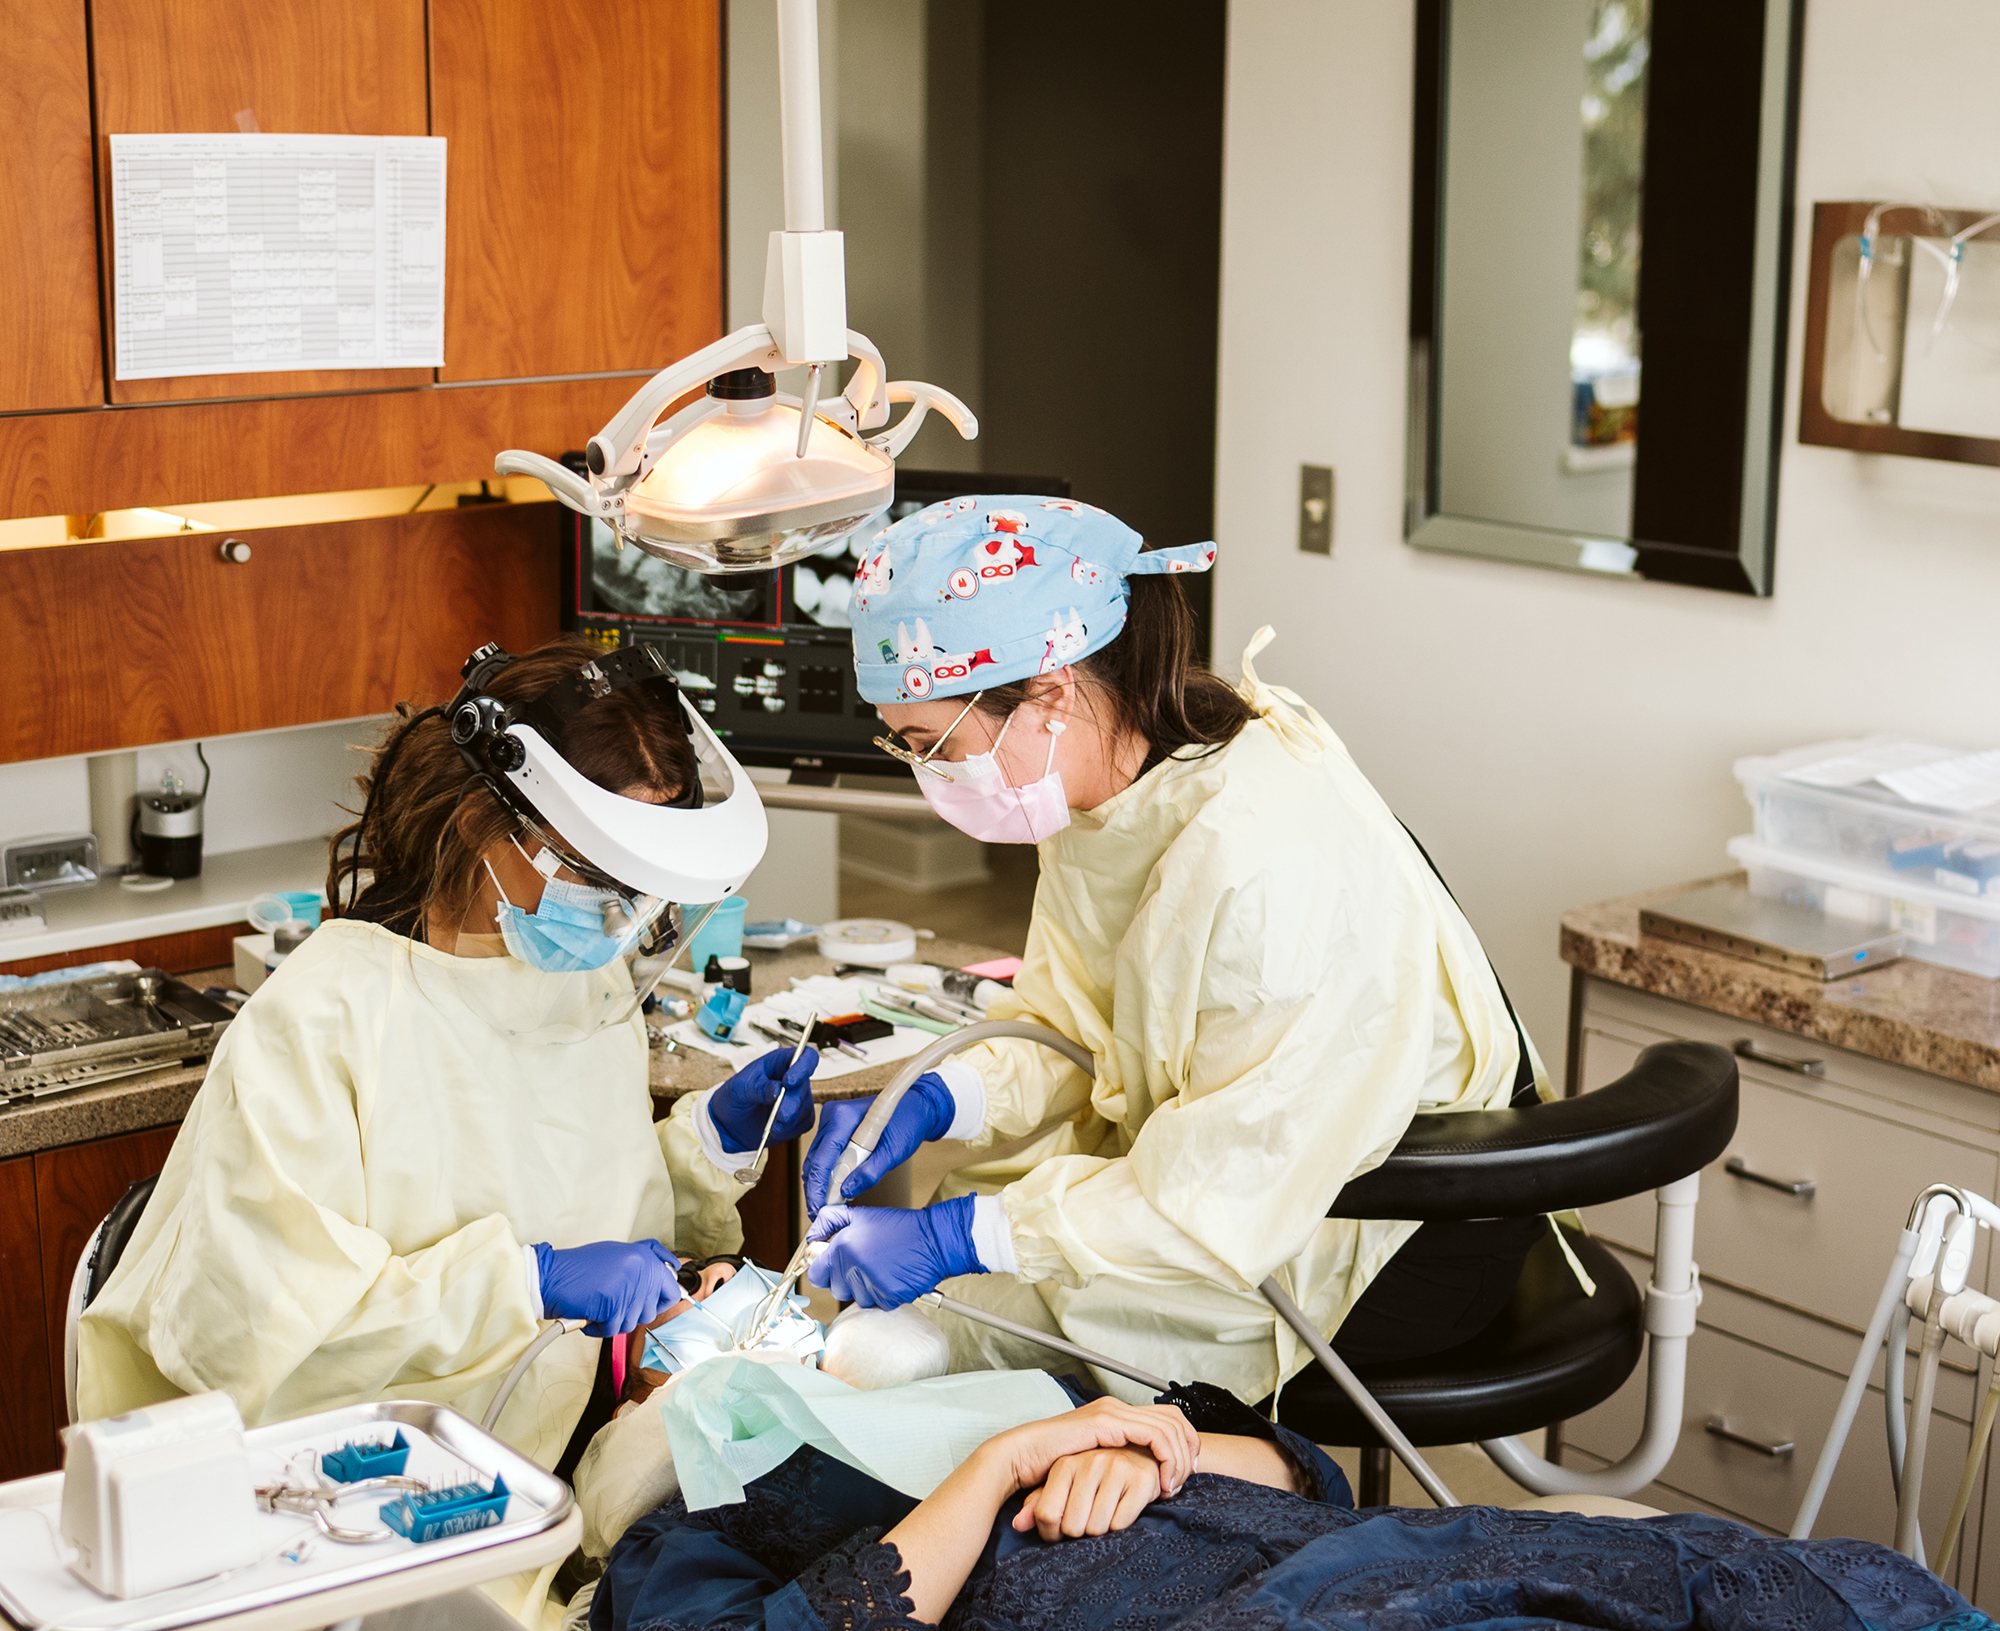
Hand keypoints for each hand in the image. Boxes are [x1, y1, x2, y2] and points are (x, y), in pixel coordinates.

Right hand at [532, 1238, 681, 1336]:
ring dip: (613, 1322)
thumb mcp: (618, 1254)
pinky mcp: (615, 1305)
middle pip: (651, 1311)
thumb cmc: (579, 1268)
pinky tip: (590, 1313)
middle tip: (614, 1307)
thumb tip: (669, 1275)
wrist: (551, 1276)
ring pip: (632, 1323)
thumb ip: (643, 1264)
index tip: (649, 1304)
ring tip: (599, 1306)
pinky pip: (613, 1329)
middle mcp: (641, 1270)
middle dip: (632, 1315)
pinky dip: (599, 1328)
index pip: (672, 1289)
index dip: (660, 1301)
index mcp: (644, 1256)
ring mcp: (629, 1287)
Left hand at [710, 1046, 820, 1152]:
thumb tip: (777, 1089)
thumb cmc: (736, 1096)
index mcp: (782, 1062)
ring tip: (771, 1125)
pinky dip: (789, 1129)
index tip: (788, 1082)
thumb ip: (758, 1087)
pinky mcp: (801, 1118)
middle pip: (804, 1087)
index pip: (806, 1056)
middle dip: (792, 1103)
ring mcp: (800, 1098)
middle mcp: (795, 1078)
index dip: (804, 1066)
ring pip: (805, 1108)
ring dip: (789, 1120)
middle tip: (780, 1115)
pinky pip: (804, 1124)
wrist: (732, 1123)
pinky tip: (774, 1129)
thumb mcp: (739, 1088)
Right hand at [802, 1074, 956, 1211]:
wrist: (917, 1107)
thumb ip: (870, 1172)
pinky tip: (831, 1190)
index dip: (818, 1186)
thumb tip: (845, 1192)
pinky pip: (823, 1154)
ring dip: (820, 1182)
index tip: (818, 1209)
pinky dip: (826, 1172)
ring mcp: (830, 1119)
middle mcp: (832, 1115)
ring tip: (825, 1205)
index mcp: (844, 1116)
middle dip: (816, 1188)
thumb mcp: (894, 1152)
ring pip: (816, 1158)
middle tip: (818, 1213)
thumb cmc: (908, 1124)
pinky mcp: (833, 1127)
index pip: (822, 1158)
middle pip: (814, 1159)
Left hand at [805, 1196, 982, 1306]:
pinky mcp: (888, 1298)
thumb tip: (811, 1238)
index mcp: (842, 1248)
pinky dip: (883, 1294)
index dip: (824, 1269)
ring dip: (866, 1288)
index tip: (834, 1264)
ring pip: (857, 1298)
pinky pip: (877, 1304)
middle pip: (836, 1289)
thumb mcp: (860, 1215)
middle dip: (846, 1279)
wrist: (933, 1240)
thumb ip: (829, 1222)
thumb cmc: (899, 1227)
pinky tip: (892, 1276)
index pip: (816, 1275)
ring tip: (882, 1267)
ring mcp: (871, 1286)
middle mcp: (853, 1268)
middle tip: (864, 1262)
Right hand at [984, 1398, 1197, 1511]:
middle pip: (1175, 1419)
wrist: (1020, 1458)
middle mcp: (1117, 1408)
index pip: (1168, 1417)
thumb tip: (1140, 1477)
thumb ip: (1113, 1463)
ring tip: (1172, 1488)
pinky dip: (1167, 1460)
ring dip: (1180, 1460)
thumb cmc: (1050, 1468)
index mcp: (1116, 1414)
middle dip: (1189, 1451)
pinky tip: (1161, 1484)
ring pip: (1170, 1428)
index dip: (1186, 1442)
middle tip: (1186, 1482)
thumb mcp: (1091, 1466)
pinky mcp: (1107, 1423)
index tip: (1185, 1474)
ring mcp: (1112, 1412)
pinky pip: (1155, 1436)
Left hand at [1014, 1446, 1160, 1539]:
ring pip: (1097, 1528)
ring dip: (1101, 1532)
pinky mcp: (1141, 1479)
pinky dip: (1121, 1526)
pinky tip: (1123, 1510)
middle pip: (1072, 1527)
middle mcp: (1090, 1462)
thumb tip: (1018, 1524)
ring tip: (1106, 1515)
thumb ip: (1039, 1503)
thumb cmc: (1096, 1476)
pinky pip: (1121, 1523)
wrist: (1140, 1453)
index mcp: (1066, 1463)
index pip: (1046, 1515)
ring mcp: (1117, 1467)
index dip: (1052, 1533)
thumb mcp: (1064, 1485)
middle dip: (1080, 1533)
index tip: (1061, 1531)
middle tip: (1089, 1521)